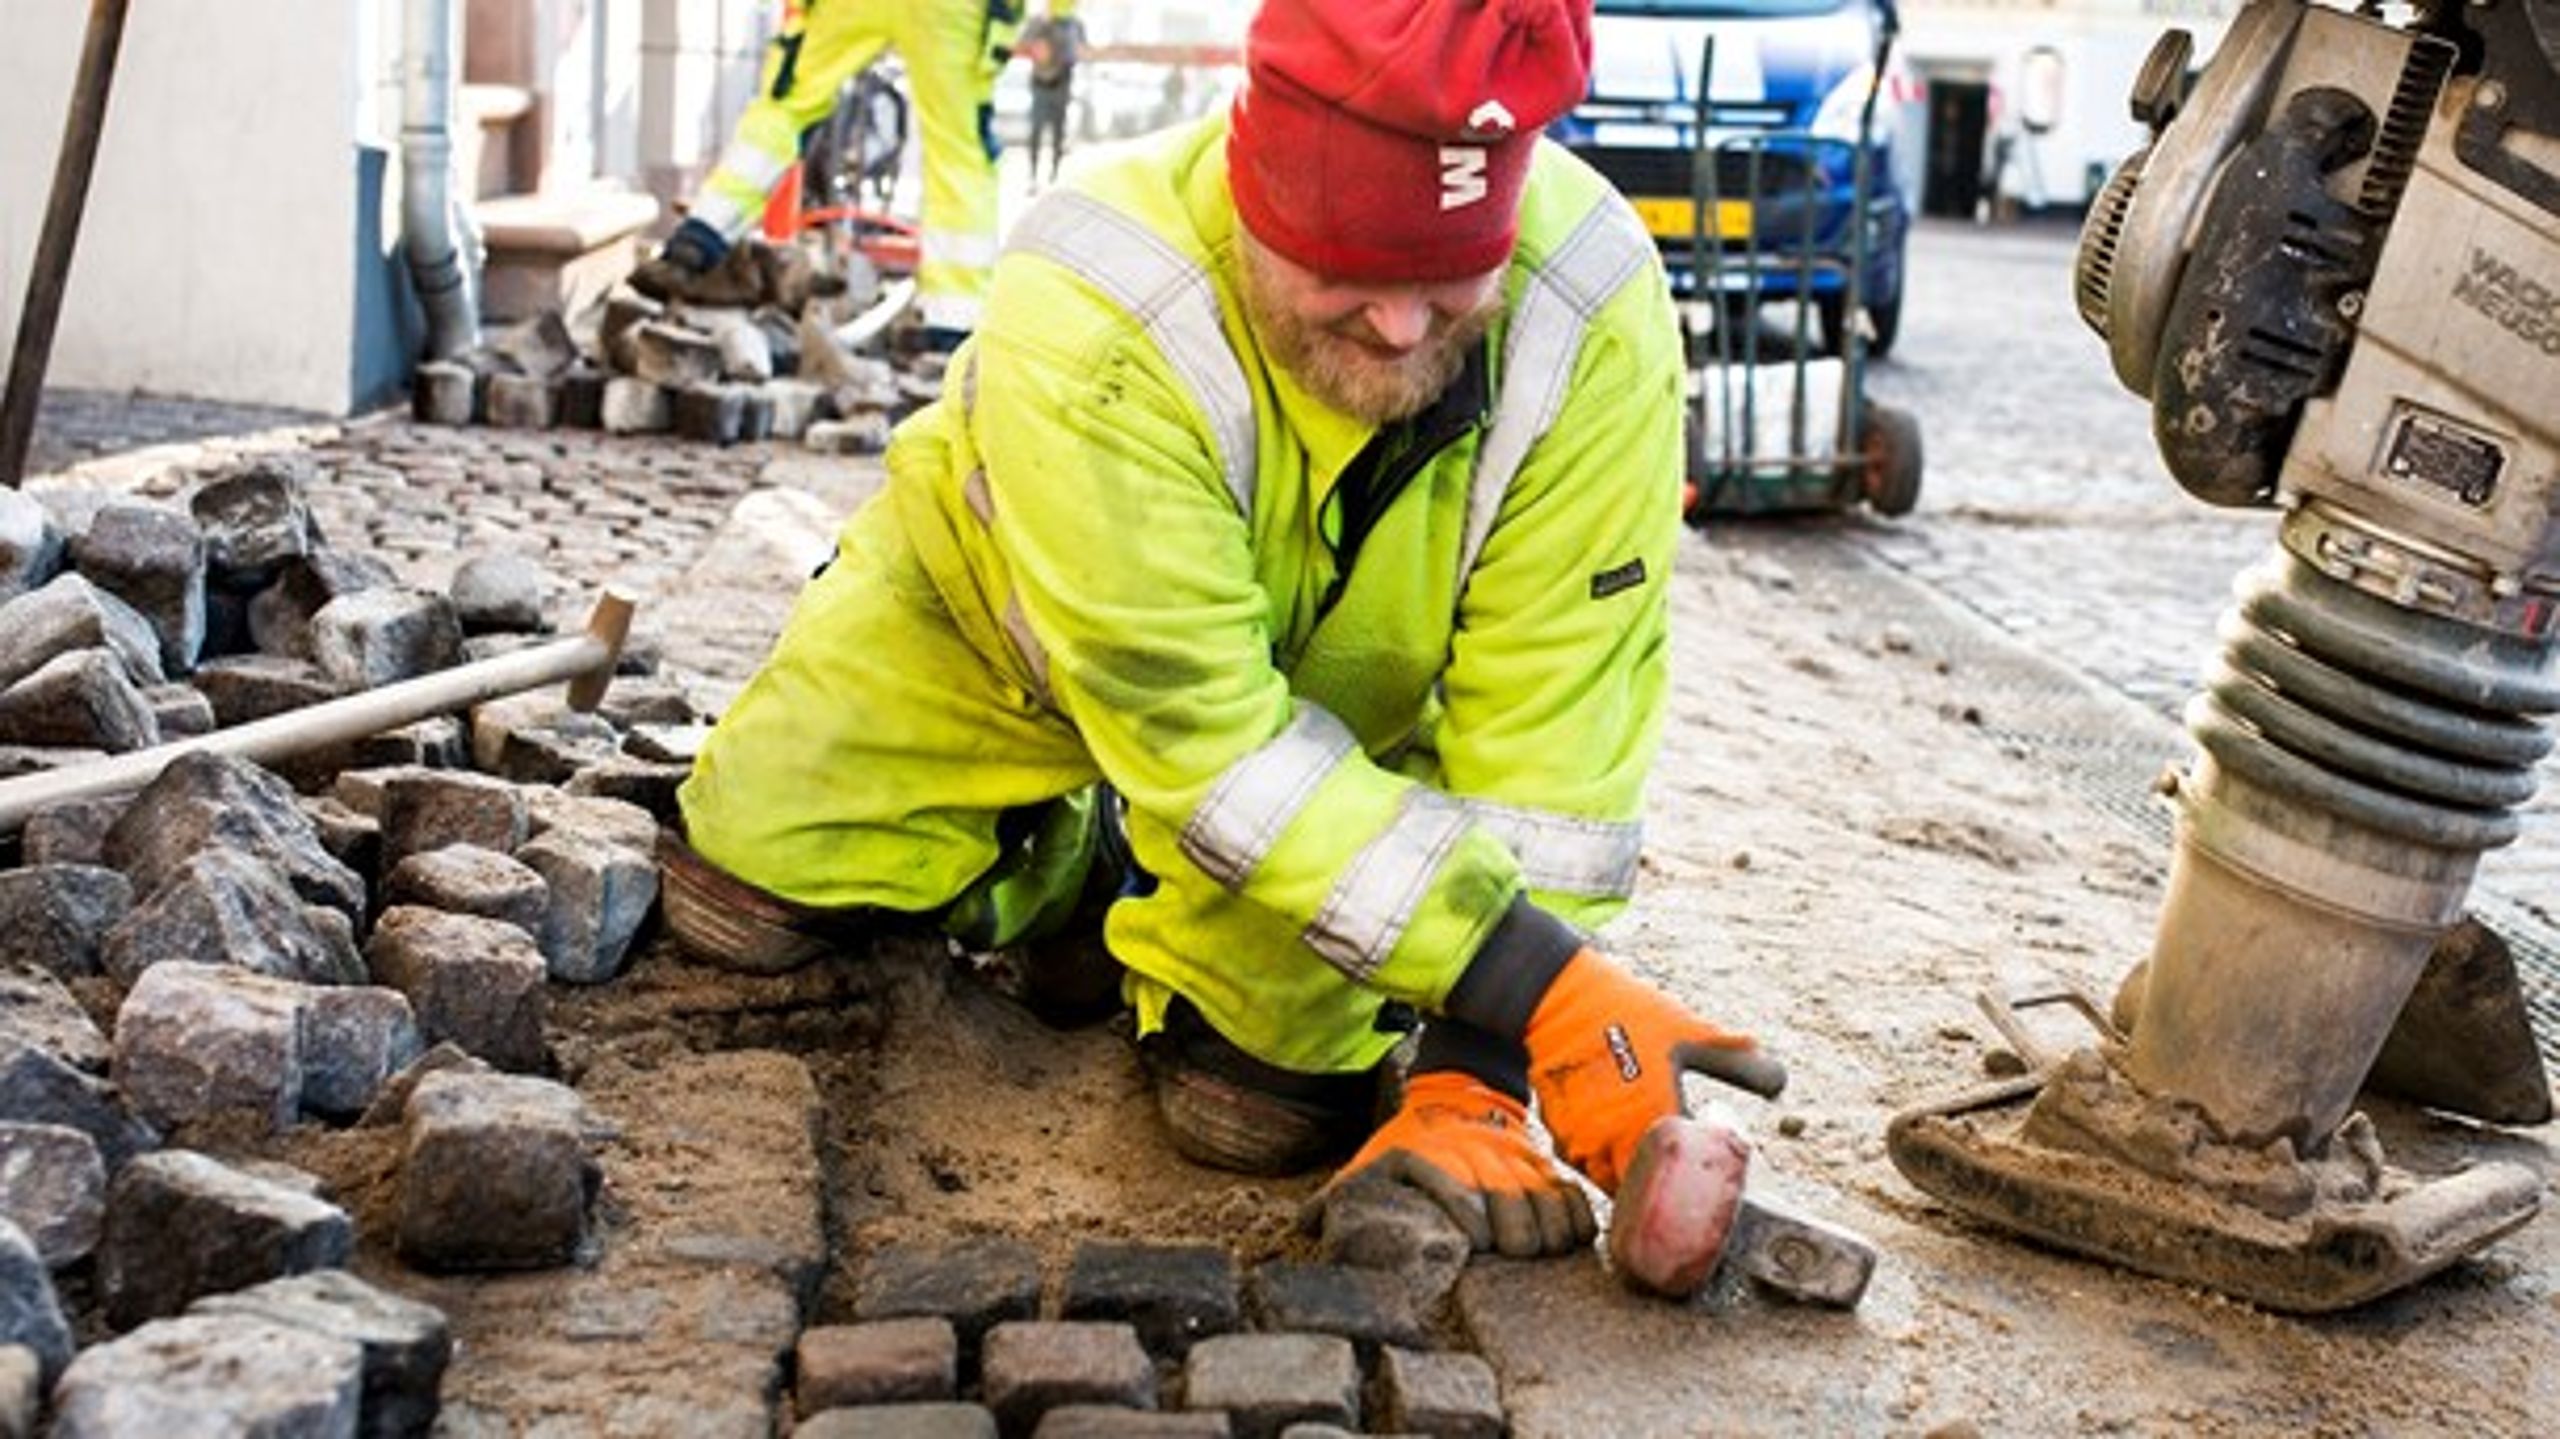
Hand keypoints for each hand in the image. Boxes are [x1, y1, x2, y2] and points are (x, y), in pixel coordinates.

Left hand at [1305, 1071, 1596, 1257]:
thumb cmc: (1410, 1141)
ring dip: (1547, 1232)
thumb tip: (1306, 1224)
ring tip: (1537, 1253)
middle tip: (1511, 1255)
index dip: (1472, 1221)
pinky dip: (1576, 1220)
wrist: (1459, 1090)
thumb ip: (1340, 1193)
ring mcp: (1518, 1159)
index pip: (1462, 1193)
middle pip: (1512, 1204)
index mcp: (1437, 1158)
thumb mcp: (1372, 1157)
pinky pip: (1573, 1195)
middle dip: (1516, 1237)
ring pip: (1547, 1200)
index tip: (1475, 1245)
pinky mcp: (1546, 1164)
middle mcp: (1481, 1155)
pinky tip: (1567, 1238)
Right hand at [1522, 949, 1782, 1193]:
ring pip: (1612, 1183)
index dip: (1701, 1180)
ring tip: (1647, 1165)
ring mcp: (1585, 1141)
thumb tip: (1779, 1082)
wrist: (1557, 1000)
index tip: (1711, 1177)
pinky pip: (1585, 1165)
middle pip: (1646, 1190)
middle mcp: (1618, 1138)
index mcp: (1657, 1117)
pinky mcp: (1560, 1134)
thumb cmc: (1626, 1012)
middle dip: (1664, 1187)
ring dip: (1630, 1178)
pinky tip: (1614, 1142)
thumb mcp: (1687, 1032)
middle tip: (1679, 1179)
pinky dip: (1602, 1162)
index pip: (1685, 1174)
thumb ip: (1733, 1061)